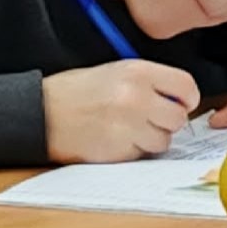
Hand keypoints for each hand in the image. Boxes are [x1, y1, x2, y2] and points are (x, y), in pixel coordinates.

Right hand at [42, 60, 199, 163]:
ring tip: (127, 130)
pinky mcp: (116, 151)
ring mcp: (127, 126)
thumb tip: (180, 98)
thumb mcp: (116, 71)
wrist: (39, 112)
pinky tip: (114, 140)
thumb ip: (150, 81)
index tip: (181, 103)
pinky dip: (132, 152)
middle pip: (178, 118)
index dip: (187, 98)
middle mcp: (136, 98)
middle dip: (167, 122)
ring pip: (163, 141)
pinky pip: (141, 155)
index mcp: (138, 72)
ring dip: (150, 140)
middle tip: (149, 119)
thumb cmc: (75, 92)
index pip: (186, 86)